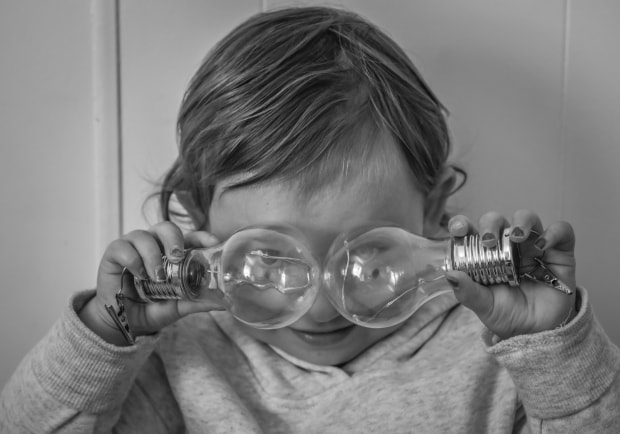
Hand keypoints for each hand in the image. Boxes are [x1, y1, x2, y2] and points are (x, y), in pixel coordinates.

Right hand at [79, 221, 225, 345]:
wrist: (124, 323)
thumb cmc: (152, 308)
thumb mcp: (177, 306)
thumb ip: (197, 302)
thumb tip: (223, 303)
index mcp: (173, 253)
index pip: (190, 236)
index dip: (202, 236)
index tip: (213, 243)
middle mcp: (154, 245)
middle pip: (166, 227)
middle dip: (173, 239)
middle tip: (177, 257)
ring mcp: (133, 247)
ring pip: (143, 235)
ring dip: (152, 255)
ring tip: (157, 276)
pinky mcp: (114, 254)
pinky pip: (122, 247)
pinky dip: (132, 260)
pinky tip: (138, 275)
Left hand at [446, 210, 576, 339]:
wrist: (539, 332)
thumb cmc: (508, 314)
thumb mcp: (483, 306)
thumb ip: (467, 291)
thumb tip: (449, 274)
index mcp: (483, 254)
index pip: (468, 230)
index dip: (461, 224)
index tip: (458, 230)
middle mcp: (506, 245)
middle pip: (496, 220)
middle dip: (490, 224)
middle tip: (488, 241)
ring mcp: (532, 245)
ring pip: (526, 217)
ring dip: (520, 222)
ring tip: (517, 237)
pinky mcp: (559, 251)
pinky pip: (561, 231)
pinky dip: (553, 233)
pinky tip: (543, 247)